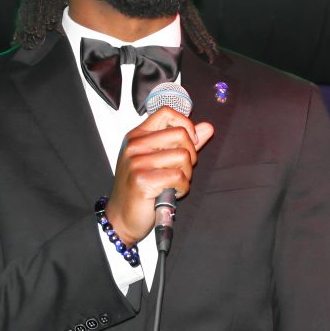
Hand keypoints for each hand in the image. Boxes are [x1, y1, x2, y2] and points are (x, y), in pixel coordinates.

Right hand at [106, 107, 214, 245]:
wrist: (122, 217)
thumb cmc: (140, 190)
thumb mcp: (161, 161)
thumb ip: (184, 143)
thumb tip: (208, 128)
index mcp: (137, 136)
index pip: (166, 112)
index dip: (186, 124)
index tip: (189, 142)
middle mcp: (135, 146)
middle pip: (180, 134)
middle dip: (191, 154)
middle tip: (182, 170)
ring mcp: (136, 162)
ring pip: (183, 156)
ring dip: (187, 174)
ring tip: (174, 183)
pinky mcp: (142, 180)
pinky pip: (178, 176)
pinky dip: (182, 188)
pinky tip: (172, 192)